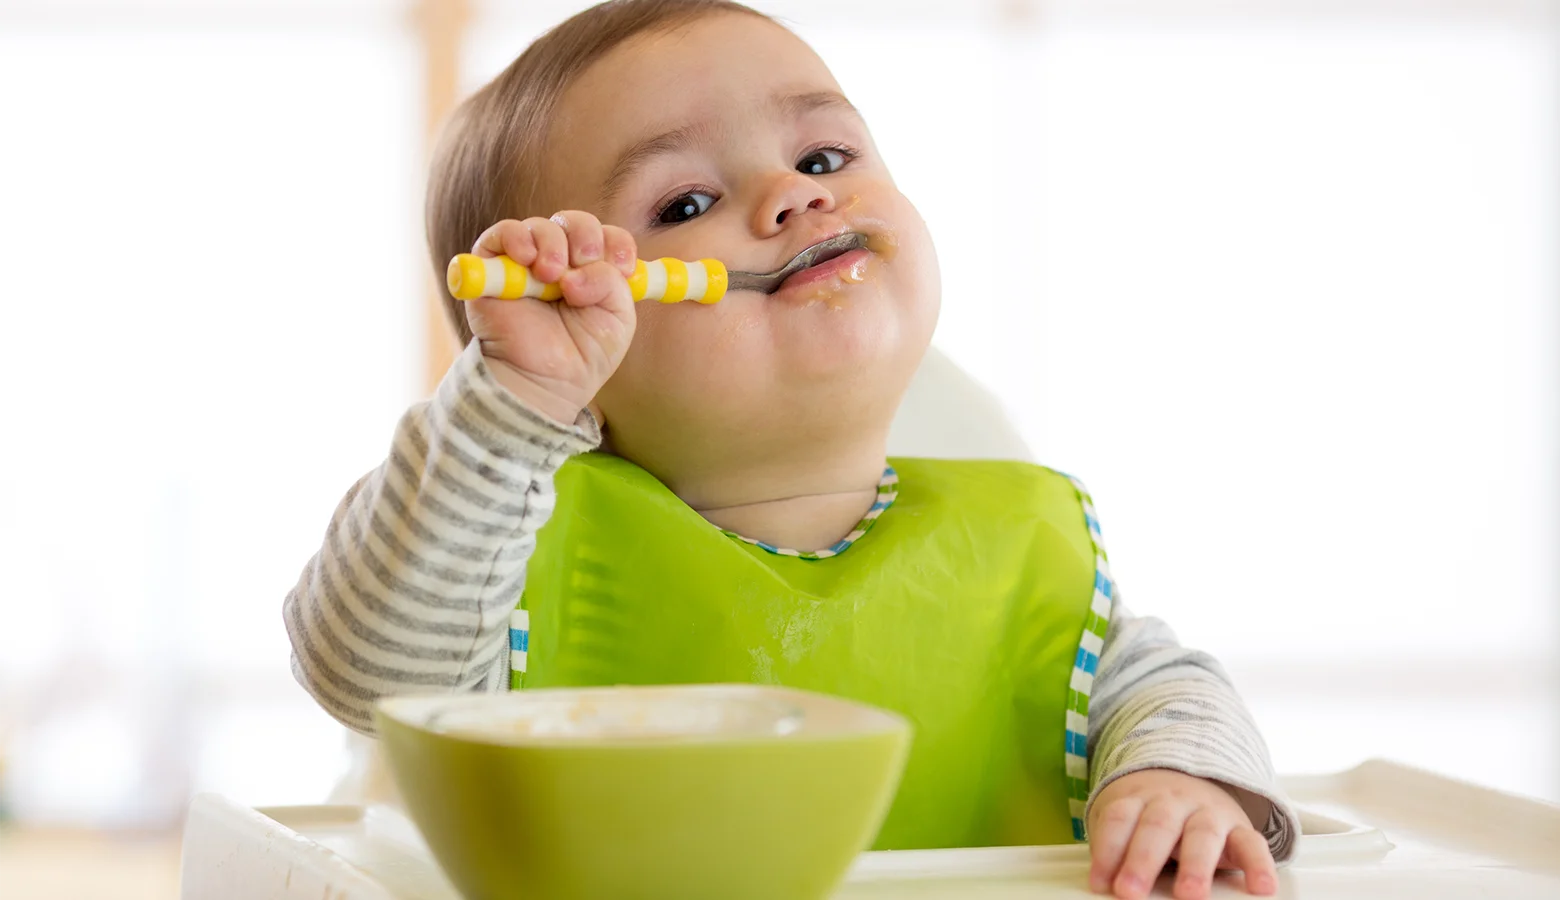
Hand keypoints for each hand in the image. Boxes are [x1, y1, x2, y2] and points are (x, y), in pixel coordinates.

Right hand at [465, 212, 637, 424]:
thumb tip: (580, 267)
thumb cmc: (581, 354)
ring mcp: (526, 263)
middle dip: (585, 236)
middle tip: (584, 260)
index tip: (622, 265)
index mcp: (592, 270)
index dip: (616, 242)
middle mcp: (560, 261)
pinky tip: (527, 259)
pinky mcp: (493, 267)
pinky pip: (502, 232)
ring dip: (552, 243)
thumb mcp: (617, 319)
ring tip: (551, 275)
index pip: (606, 236)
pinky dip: (516, 237)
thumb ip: (613, 283)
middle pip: (574, 222)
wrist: (545, 382)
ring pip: (540, 226)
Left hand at [1087, 769, 1276, 899]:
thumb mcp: (1126, 821)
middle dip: (1142, 860)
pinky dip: (1259, 865)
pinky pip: (1253, 843)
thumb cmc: (1148, 811)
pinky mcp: (1240, 828)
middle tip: (1130, 892)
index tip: (1101, 883)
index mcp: (1139, 798)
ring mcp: (1209, 812)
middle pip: (1157, 826)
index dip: (1108, 851)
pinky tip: (1261, 887)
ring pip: (1203, 835)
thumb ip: (1116, 849)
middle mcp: (1173, 801)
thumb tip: (1104, 887)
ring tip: (1190, 895)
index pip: (1120, 820)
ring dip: (1196, 866)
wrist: (1186, 776)